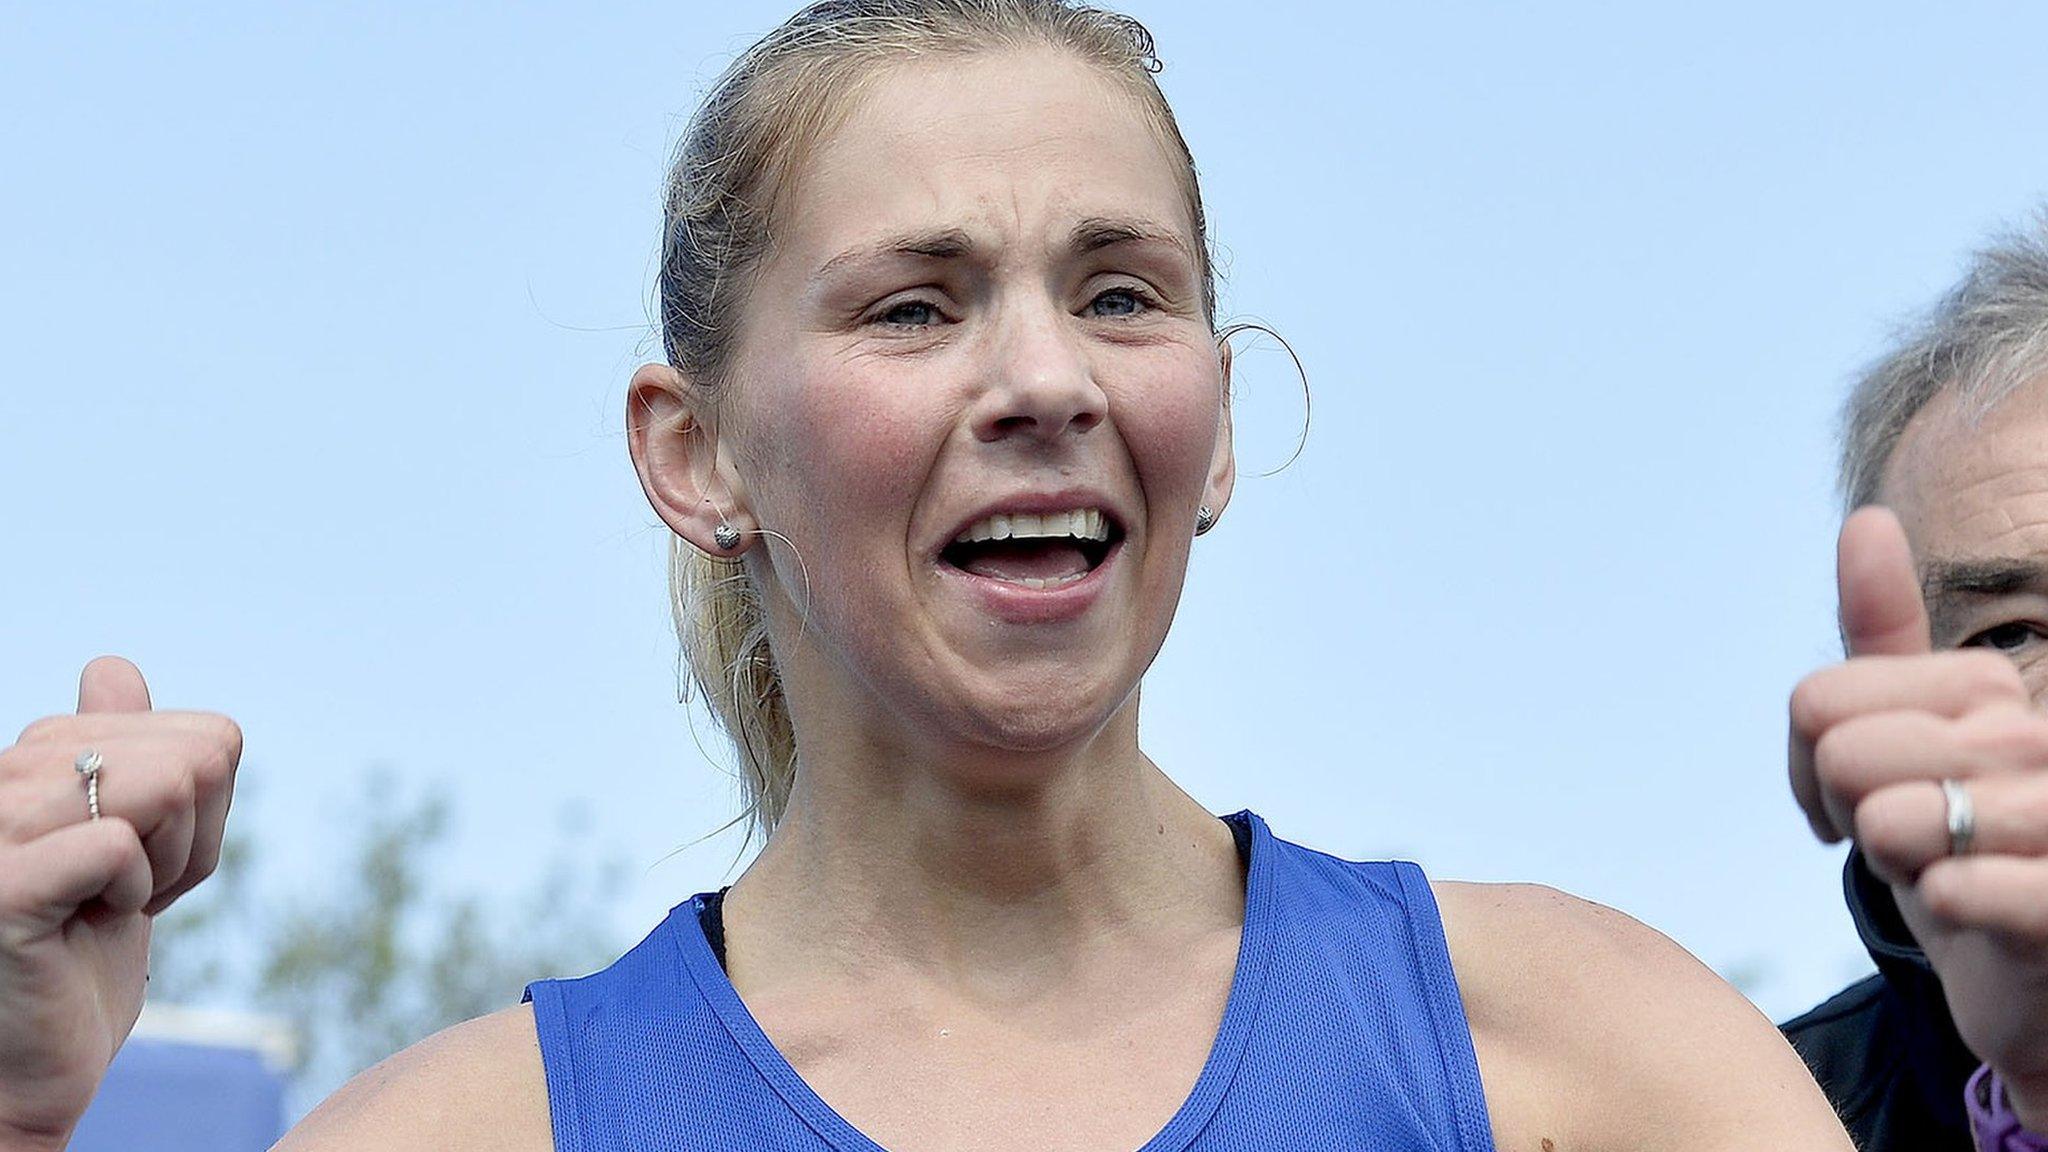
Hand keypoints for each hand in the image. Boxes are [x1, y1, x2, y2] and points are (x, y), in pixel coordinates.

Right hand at [0, 658, 239, 1149]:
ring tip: (102, 907)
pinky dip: (128, 896)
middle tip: (128, 894)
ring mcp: (0, 822)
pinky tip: (82, 926)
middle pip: (200, 757)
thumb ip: (134, 757)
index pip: (213, 736)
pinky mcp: (1, 883)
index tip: (146, 868)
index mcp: (45, 748)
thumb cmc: (79, 957)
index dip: (209, 819)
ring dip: (163, 869)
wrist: (31, 1066)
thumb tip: (109, 668)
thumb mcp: (132, 847)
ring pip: (165, 787)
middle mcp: (10, 769)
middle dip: (194, 843)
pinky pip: (118, 845)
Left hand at [1789, 508, 2047, 1127]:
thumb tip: (1867, 519)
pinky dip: (1943, 907)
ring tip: (1946, 874)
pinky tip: (1972, 913)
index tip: (1847, 803)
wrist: (2033, 981)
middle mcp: (2032, 735)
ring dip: (1897, 865)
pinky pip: (1958, 886)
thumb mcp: (1907, 744)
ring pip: (1889, 816)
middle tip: (1903, 844)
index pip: (1815, 700)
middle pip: (1840, 748)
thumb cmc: (1962, 853)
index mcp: (1985, 692)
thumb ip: (1882, 643)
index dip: (1807, 768)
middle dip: (1848, 814)